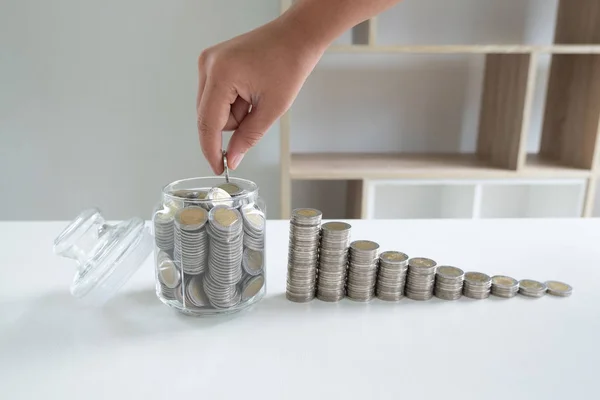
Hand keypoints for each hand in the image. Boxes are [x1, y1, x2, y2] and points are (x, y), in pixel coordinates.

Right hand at [196, 16, 324, 173]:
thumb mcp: (271, 108)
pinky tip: (250, 89)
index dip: (212, 150)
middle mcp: (208, 65)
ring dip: (235, 112)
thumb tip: (232, 159)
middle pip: (209, 116)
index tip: (219, 168)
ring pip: (213, 108)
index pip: (207, 122)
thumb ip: (248, 137)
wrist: (296, 37)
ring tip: (257, 94)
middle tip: (258, 110)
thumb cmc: (289, 65)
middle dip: (233, 123)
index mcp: (221, 74)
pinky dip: (233, 101)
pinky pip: (217, 96)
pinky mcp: (214, 62)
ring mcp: (208, 62)